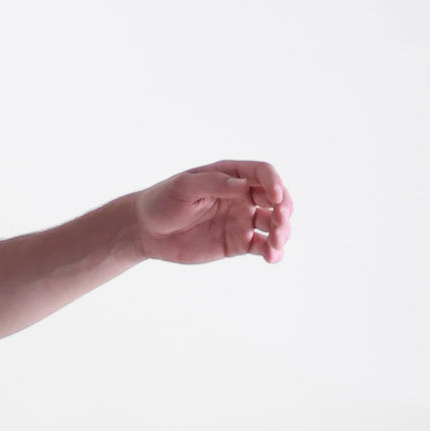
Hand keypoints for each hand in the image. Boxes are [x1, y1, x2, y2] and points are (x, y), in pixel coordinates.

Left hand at [134, 161, 292, 264]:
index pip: (262, 173)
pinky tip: (272, 257)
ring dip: (282, 232)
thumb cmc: (161, 201)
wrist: (146, 231)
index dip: (274, 183)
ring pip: (273, 224)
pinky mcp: (237, 243)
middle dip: (284, 209)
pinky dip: (272, 252)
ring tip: (275, 243)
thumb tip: (242, 185)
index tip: (275, 198)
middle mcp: (241, 196)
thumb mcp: (183, 187)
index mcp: (229, 175)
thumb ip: (212, 184)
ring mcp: (241, 220)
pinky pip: (262, 246)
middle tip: (280, 222)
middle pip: (276, 198)